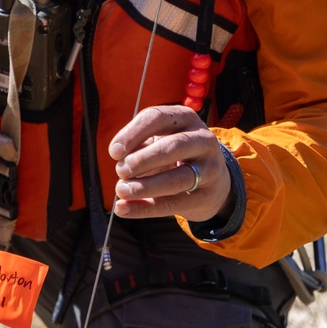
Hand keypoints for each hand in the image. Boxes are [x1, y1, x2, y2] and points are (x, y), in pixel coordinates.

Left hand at [109, 105, 233, 223]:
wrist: (213, 181)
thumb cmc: (175, 155)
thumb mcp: (158, 141)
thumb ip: (139, 146)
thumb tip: (119, 158)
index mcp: (185, 118)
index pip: (157, 118)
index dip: (133, 134)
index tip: (113, 152)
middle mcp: (202, 139)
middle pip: (173, 146)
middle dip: (143, 160)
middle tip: (120, 171)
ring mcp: (210, 168)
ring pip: (178, 178)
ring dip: (146, 186)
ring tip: (122, 191)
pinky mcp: (208, 195)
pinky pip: (175, 204)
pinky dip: (146, 209)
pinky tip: (124, 209)